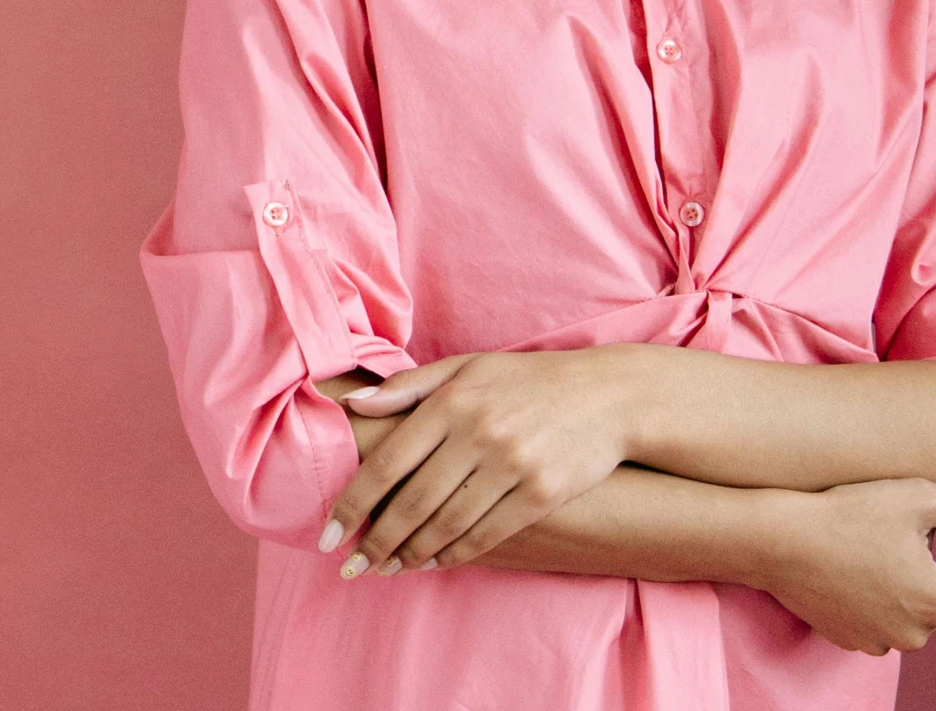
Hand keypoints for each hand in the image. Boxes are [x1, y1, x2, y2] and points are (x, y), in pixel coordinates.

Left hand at [321, 348, 636, 575]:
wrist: (607, 396)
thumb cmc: (525, 380)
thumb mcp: (466, 368)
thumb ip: (407, 387)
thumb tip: (352, 405)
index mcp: (452, 402)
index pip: (388, 462)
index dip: (353, 503)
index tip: (328, 533)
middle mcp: (478, 434)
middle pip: (413, 501)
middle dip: (376, 540)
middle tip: (352, 565)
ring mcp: (512, 466)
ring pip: (448, 524)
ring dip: (412, 553)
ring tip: (388, 568)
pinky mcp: (542, 494)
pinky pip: (488, 533)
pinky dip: (456, 553)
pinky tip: (435, 562)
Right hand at [756, 479, 935, 654]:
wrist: (777, 540)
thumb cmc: (848, 514)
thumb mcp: (919, 496)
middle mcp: (916, 633)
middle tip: (927, 522)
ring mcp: (880, 640)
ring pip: (913, 605)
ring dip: (912, 575)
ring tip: (890, 538)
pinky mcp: (849, 637)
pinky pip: (881, 614)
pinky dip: (881, 589)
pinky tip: (861, 558)